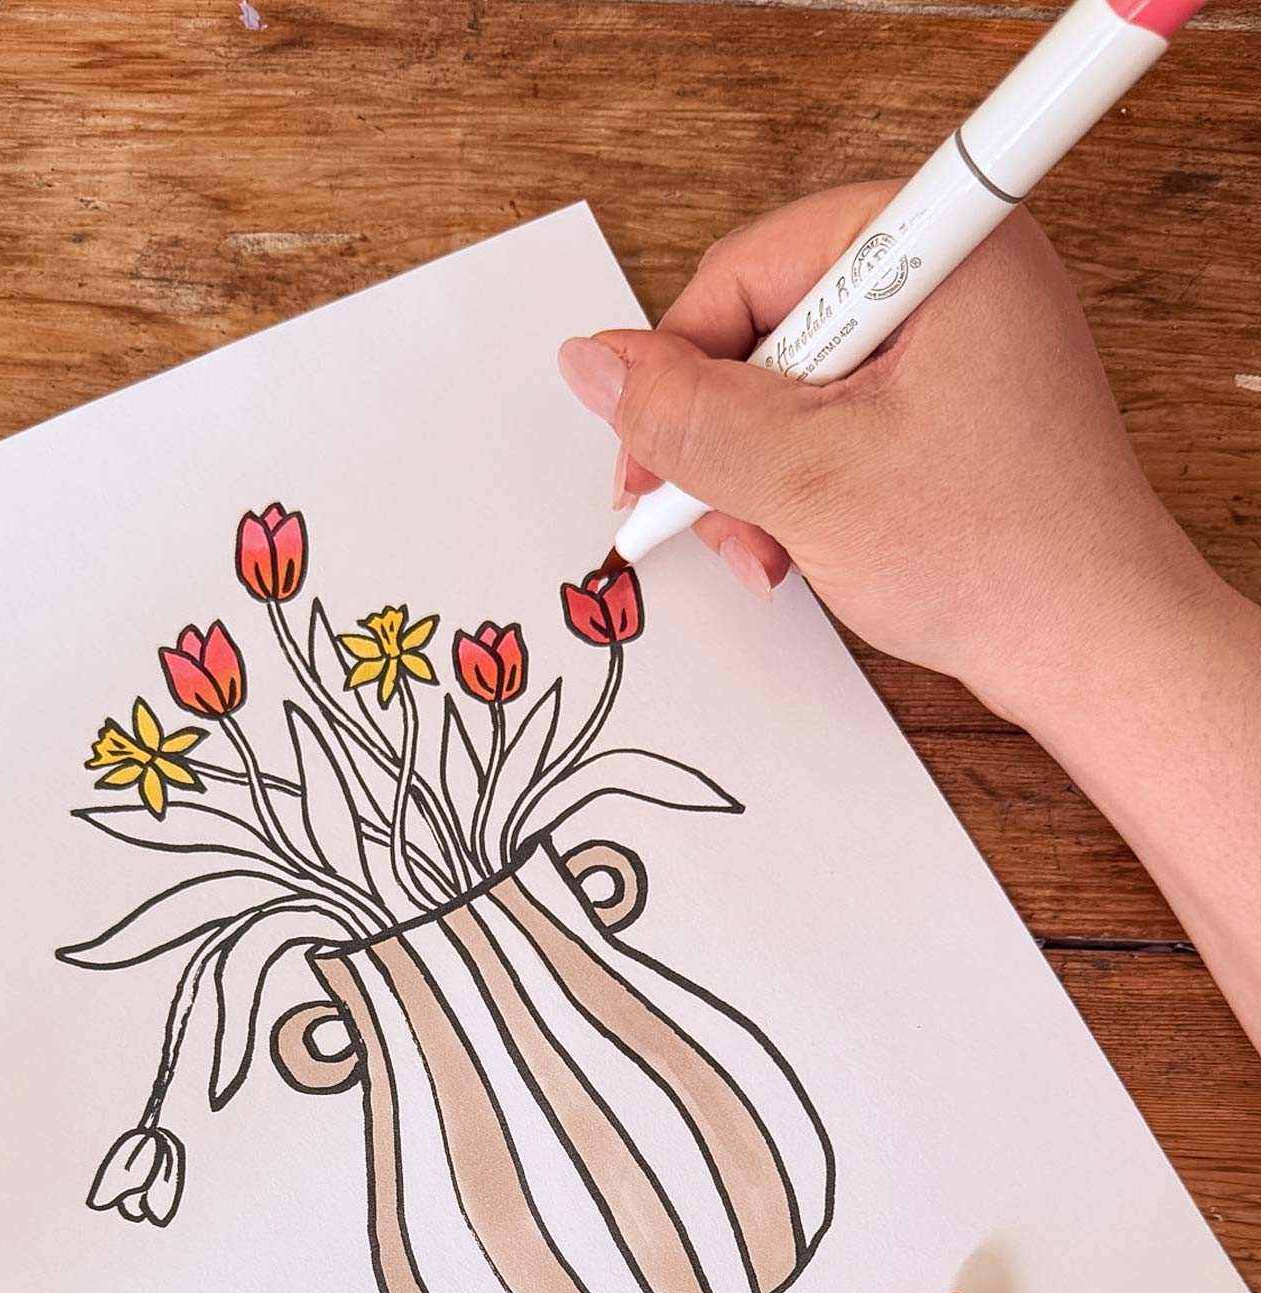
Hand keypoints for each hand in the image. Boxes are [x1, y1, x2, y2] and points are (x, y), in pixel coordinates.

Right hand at [559, 187, 1260, 1061]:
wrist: (1095, 648)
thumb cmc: (1000, 556)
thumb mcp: (807, 479)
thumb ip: (687, 417)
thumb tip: (594, 367)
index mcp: (939, 248)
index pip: (747, 270)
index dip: (677, 368)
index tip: (645, 459)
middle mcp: (952, 276)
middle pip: (765, 330)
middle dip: (724, 439)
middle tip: (712, 517)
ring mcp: (957, 342)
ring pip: (794, 388)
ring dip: (756, 477)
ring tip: (771, 550)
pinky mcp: (954, 404)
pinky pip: (839, 422)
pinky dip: (803, 486)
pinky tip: (804, 546)